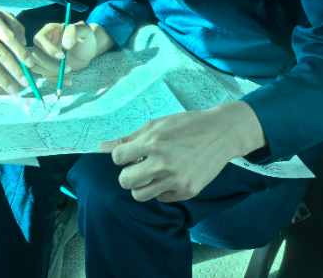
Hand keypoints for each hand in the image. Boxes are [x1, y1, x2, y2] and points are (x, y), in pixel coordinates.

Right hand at [30, 21, 114, 82]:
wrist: (88, 49)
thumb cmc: (86, 37)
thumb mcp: (84, 30)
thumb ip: (74, 31)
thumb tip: (66, 44)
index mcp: (49, 31)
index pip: (39, 39)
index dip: (48, 49)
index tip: (62, 56)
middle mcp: (43, 43)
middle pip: (35, 55)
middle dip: (50, 64)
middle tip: (68, 67)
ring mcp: (43, 56)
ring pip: (36, 66)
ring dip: (51, 72)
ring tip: (69, 71)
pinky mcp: (47, 67)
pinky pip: (45, 75)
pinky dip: (56, 80)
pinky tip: (68, 81)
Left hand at [99, 101, 266, 202]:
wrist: (220, 134)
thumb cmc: (186, 125)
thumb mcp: (156, 124)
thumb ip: (129, 138)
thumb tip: (101, 147)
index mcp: (153, 143)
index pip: (118, 158)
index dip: (120, 156)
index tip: (129, 154)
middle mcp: (163, 164)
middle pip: (125, 181)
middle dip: (127, 174)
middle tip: (137, 166)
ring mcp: (176, 181)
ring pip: (140, 195)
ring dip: (141, 185)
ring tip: (150, 174)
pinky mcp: (187, 192)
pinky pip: (161, 198)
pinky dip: (160, 190)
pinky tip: (168, 177)